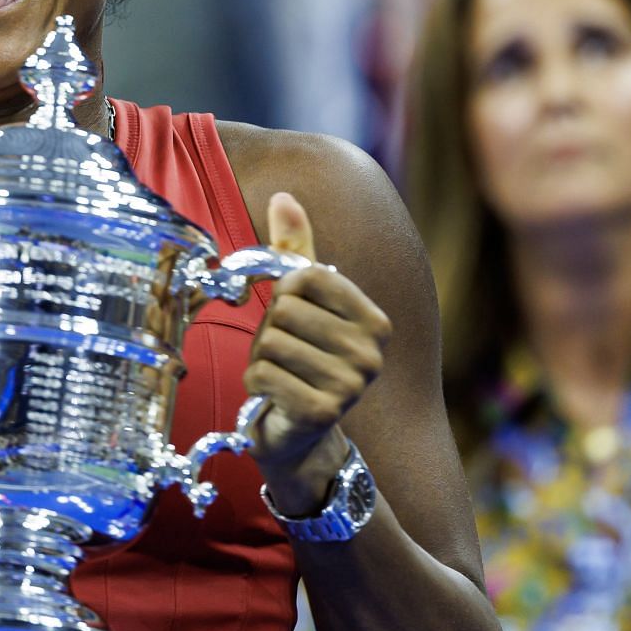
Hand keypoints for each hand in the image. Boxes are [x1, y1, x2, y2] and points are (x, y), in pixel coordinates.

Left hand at [245, 191, 390, 506]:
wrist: (299, 434)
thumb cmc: (299, 359)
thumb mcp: (299, 303)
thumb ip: (294, 251)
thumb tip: (285, 196)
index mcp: (375, 320)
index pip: (305, 276)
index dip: (284, 294)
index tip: (294, 320)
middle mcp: (373, 352)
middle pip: (285, 309)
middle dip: (269, 332)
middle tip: (284, 355)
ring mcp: (353, 384)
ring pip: (271, 342)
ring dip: (261, 359)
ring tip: (280, 375)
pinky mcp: (323, 411)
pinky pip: (263, 374)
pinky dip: (255, 383)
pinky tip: (273, 397)